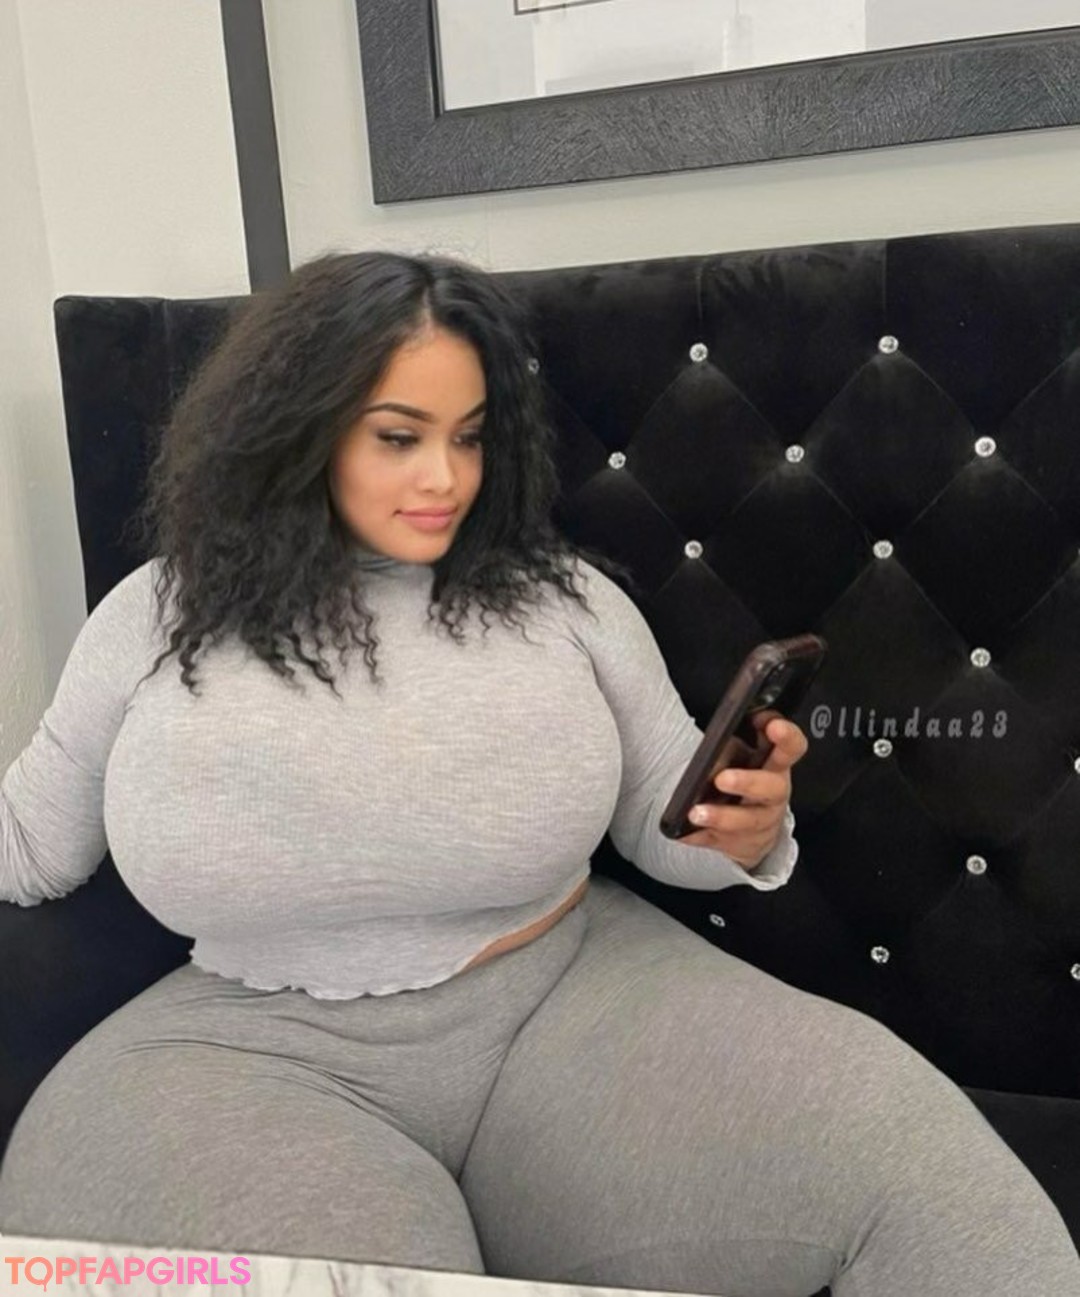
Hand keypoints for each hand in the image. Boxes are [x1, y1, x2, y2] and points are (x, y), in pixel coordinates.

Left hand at [677, 712, 808, 870]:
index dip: (787, 736)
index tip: (772, 726)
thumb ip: (740, 740)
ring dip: (720, 816)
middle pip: (771, 788)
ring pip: (745, 822)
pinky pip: (716, 841)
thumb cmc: (751, 785)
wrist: (754, 831)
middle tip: (722, 778)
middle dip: (747, 782)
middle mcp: (772, 796)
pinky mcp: (737, 843)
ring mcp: (758, 823)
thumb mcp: (750, 758)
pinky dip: (698, 836)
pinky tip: (684, 831)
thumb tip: (720, 733)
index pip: (792, 748)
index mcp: (777, 766)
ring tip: (696, 812)